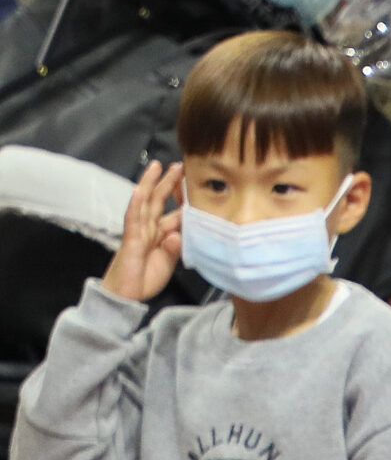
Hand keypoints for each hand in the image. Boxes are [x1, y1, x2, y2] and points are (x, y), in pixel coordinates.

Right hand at [104, 161, 184, 303]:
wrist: (126, 294)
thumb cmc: (146, 277)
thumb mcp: (169, 263)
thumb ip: (175, 248)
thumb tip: (177, 235)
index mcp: (162, 233)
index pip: (174, 212)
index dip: (184, 198)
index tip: (195, 183)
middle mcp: (150, 228)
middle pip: (159, 200)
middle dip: (170, 183)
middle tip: (180, 165)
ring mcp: (139, 231)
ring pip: (145, 202)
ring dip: (151, 184)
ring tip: (157, 166)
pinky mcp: (131, 239)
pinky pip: (133, 218)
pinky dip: (136, 203)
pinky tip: (140, 190)